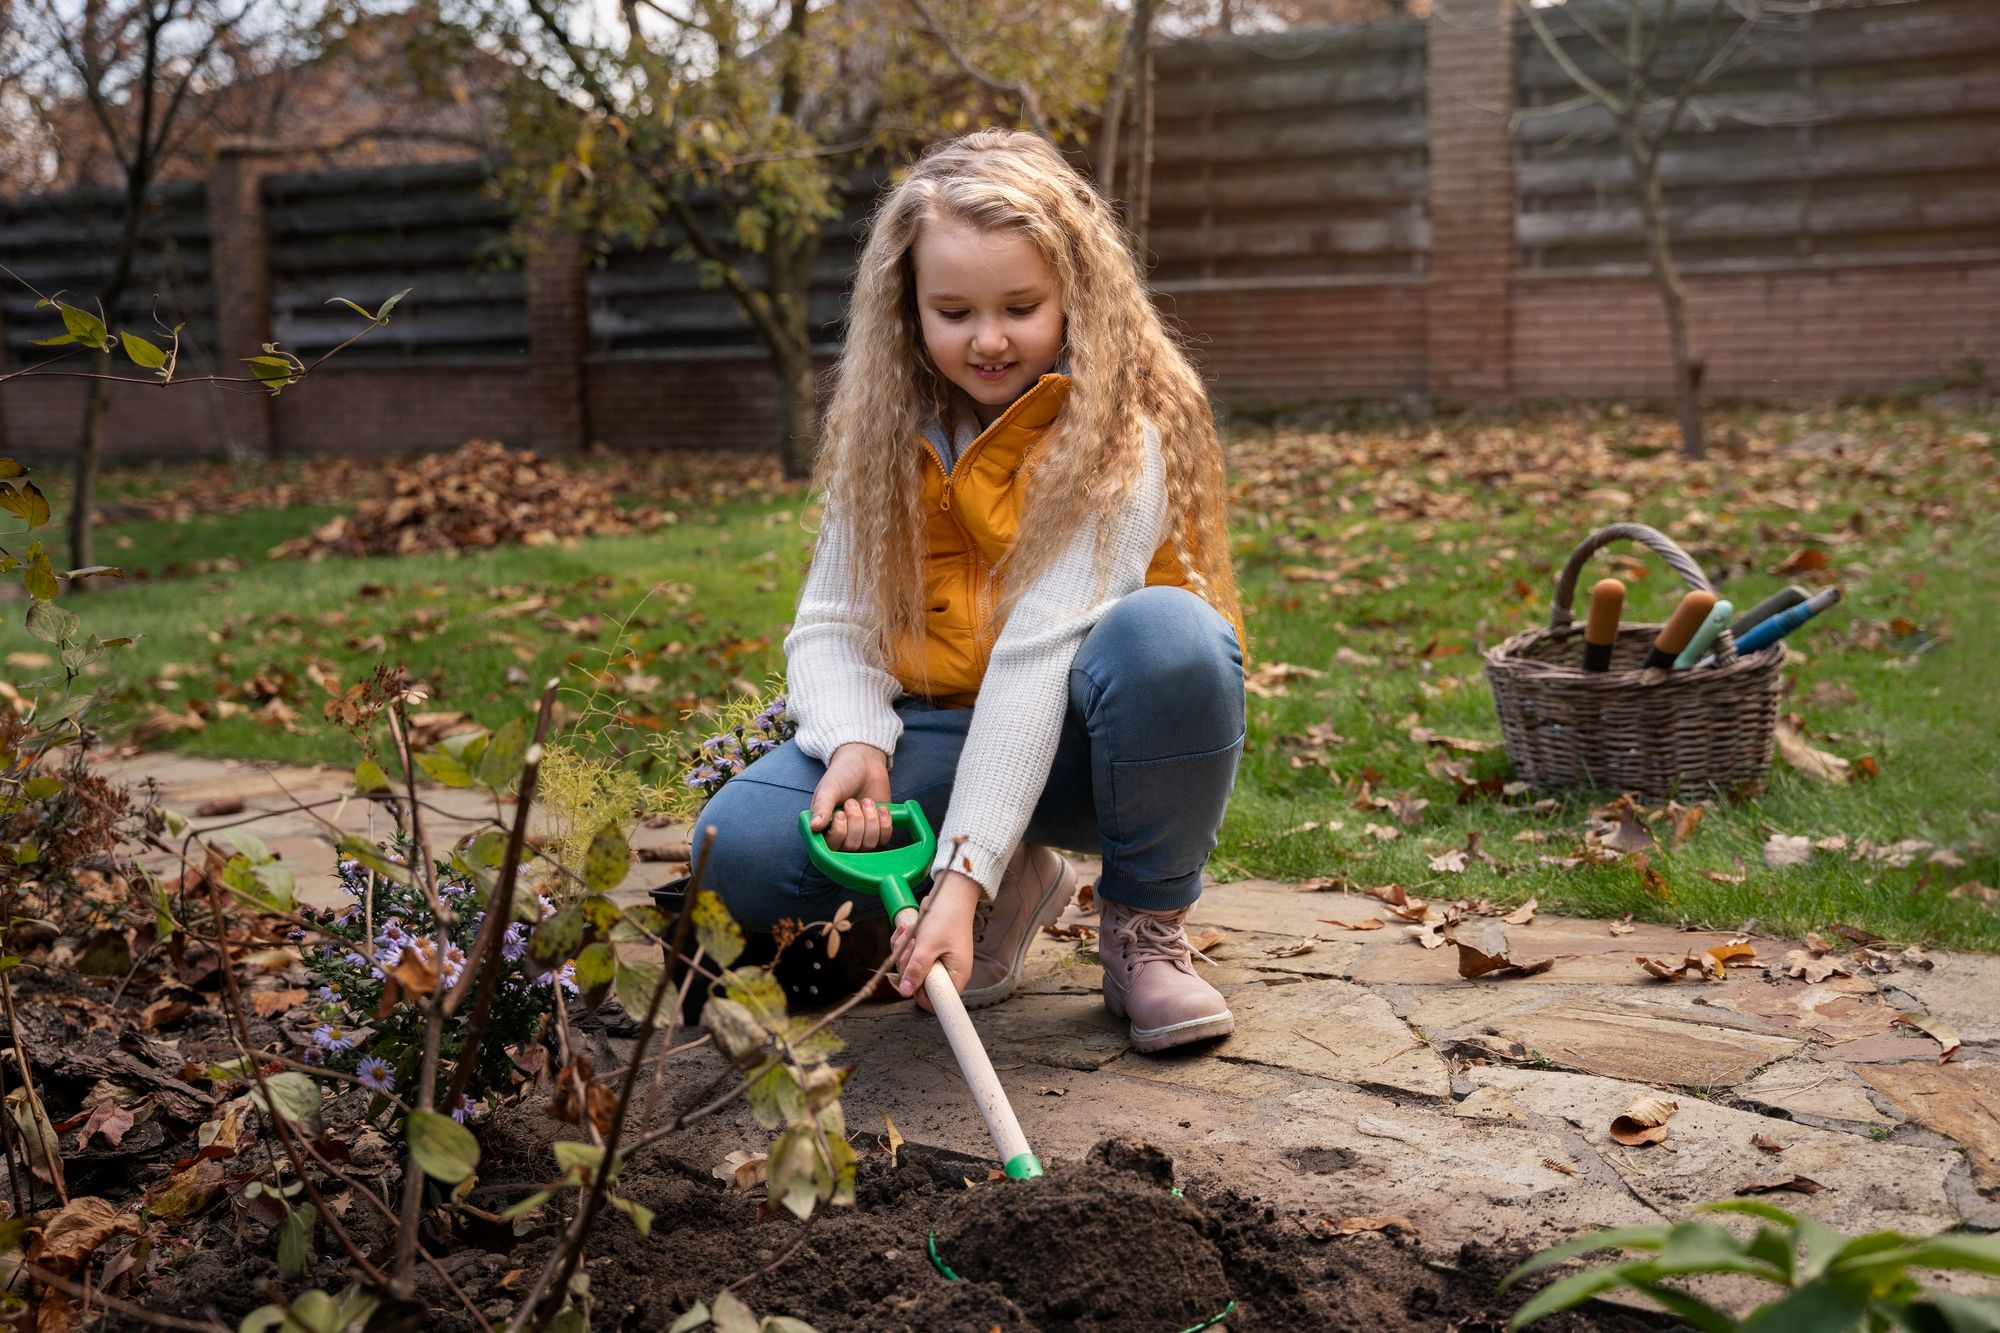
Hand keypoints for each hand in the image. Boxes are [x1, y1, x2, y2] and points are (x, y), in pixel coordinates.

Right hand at [807, 742, 892, 851]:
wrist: (864, 763)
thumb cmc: (842, 775)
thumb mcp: (829, 789)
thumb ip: (821, 807)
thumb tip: (813, 827)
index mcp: (824, 827)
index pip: (831, 847)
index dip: (839, 833)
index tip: (840, 813)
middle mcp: (842, 834)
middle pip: (851, 846)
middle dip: (856, 821)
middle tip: (852, 801)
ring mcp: (861, 834)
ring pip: (869, 844)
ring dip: (871, 820)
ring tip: (866, 801)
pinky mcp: (879, 830)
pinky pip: (884, 838)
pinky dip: (884, 824)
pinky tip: (881, 808)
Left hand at [889, 872, 979, 1012]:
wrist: (951, 893)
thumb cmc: (946, 918)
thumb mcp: (928, 945)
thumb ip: (916, 970)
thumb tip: (904, 992)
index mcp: (956, 976)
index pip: (937, 1002)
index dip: (919, 995)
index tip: (910, 978)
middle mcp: (948, 972)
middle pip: (919, 984)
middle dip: (907, 964)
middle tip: (910, 946)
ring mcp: (938, 962)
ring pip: (911, 968)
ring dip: (904, 951)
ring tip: (909, 932)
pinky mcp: (929, 951)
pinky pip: (911, 955)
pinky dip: (905, 944)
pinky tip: (907, 930)